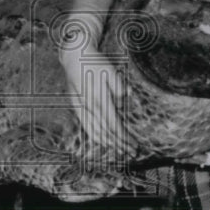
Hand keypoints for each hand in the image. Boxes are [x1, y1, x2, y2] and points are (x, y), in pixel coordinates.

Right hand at [59, 23, 131, 154]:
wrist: (74, 56)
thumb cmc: (94, 62)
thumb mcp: (110, 70)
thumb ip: (118, 85)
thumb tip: (125, 98)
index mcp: (99, 98)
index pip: (114, 125)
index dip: (124, 138)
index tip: (134, 146)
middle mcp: (89, 106)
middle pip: (106, 132)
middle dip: (120, 145)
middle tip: (132, 152)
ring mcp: (81, 107)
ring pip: (95, 132)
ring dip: (109, 144)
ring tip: (121, 151)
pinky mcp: (76, 106)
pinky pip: (86, 126)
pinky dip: (96, 137)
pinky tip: (104, 141)